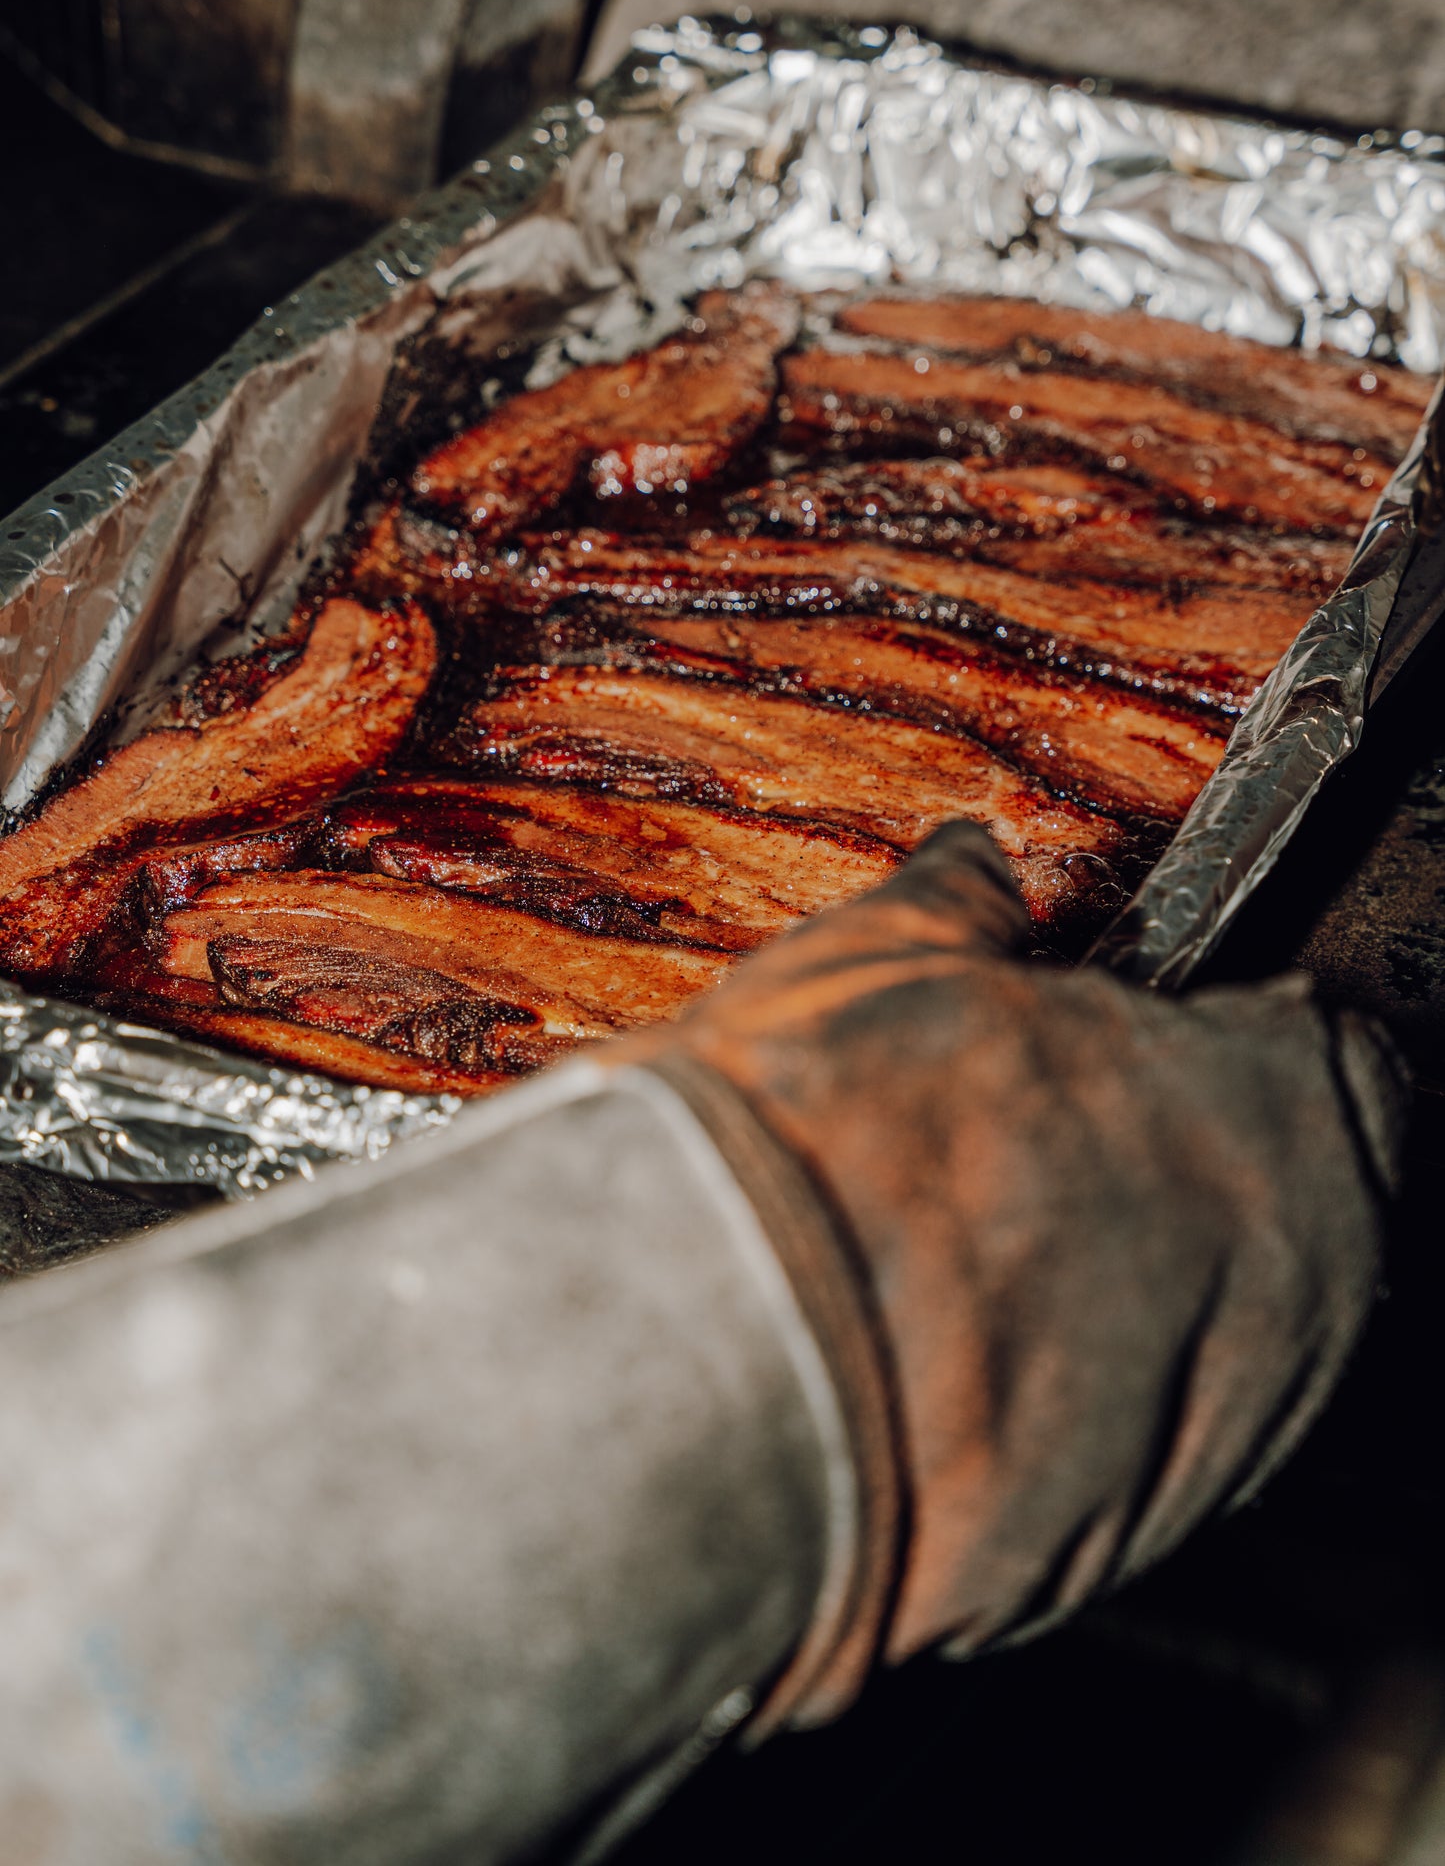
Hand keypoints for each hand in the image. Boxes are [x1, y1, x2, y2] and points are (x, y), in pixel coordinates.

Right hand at [606, 821, 1402, 1720]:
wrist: (719, 1377)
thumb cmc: (824, 1158)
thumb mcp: (886, 961)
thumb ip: (962, 901)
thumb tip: (970, 869)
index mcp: (1268, 1109)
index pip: (1327, 1055)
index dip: (1233, 1035)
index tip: (1153, 1033)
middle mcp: (1290, 1285)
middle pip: (1285, 1206)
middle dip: (1180, 1169)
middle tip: (1045, 1142)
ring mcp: (1220, 1434)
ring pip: (1217, 1343)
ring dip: (1132, 1296)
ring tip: (977, 1260)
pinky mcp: (1123, 1545)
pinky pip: (1132, 1453)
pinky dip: (1068, 1409)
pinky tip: (952, 1364)